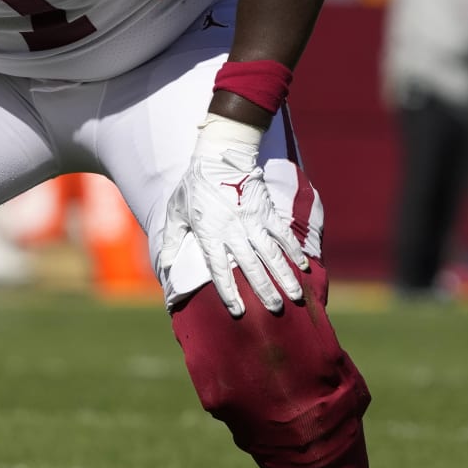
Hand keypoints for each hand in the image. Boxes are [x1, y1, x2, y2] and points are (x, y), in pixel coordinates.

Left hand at [159, 115, 307, 316]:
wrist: (219, 156)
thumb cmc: (193, 186)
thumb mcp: (175, 212)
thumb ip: (171, 241)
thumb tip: (165, 267)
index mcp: (209, 233)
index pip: (219, 269)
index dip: (228, 291)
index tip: (238, 311)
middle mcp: (233, 230)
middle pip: (251, 266)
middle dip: (264, 290)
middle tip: (275, 310)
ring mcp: (252, 220)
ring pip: (271, 253)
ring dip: (284, 275)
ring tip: (295, 295)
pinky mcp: (266, 210)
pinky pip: (282, 233)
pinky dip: (293, 249)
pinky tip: (302, 265)